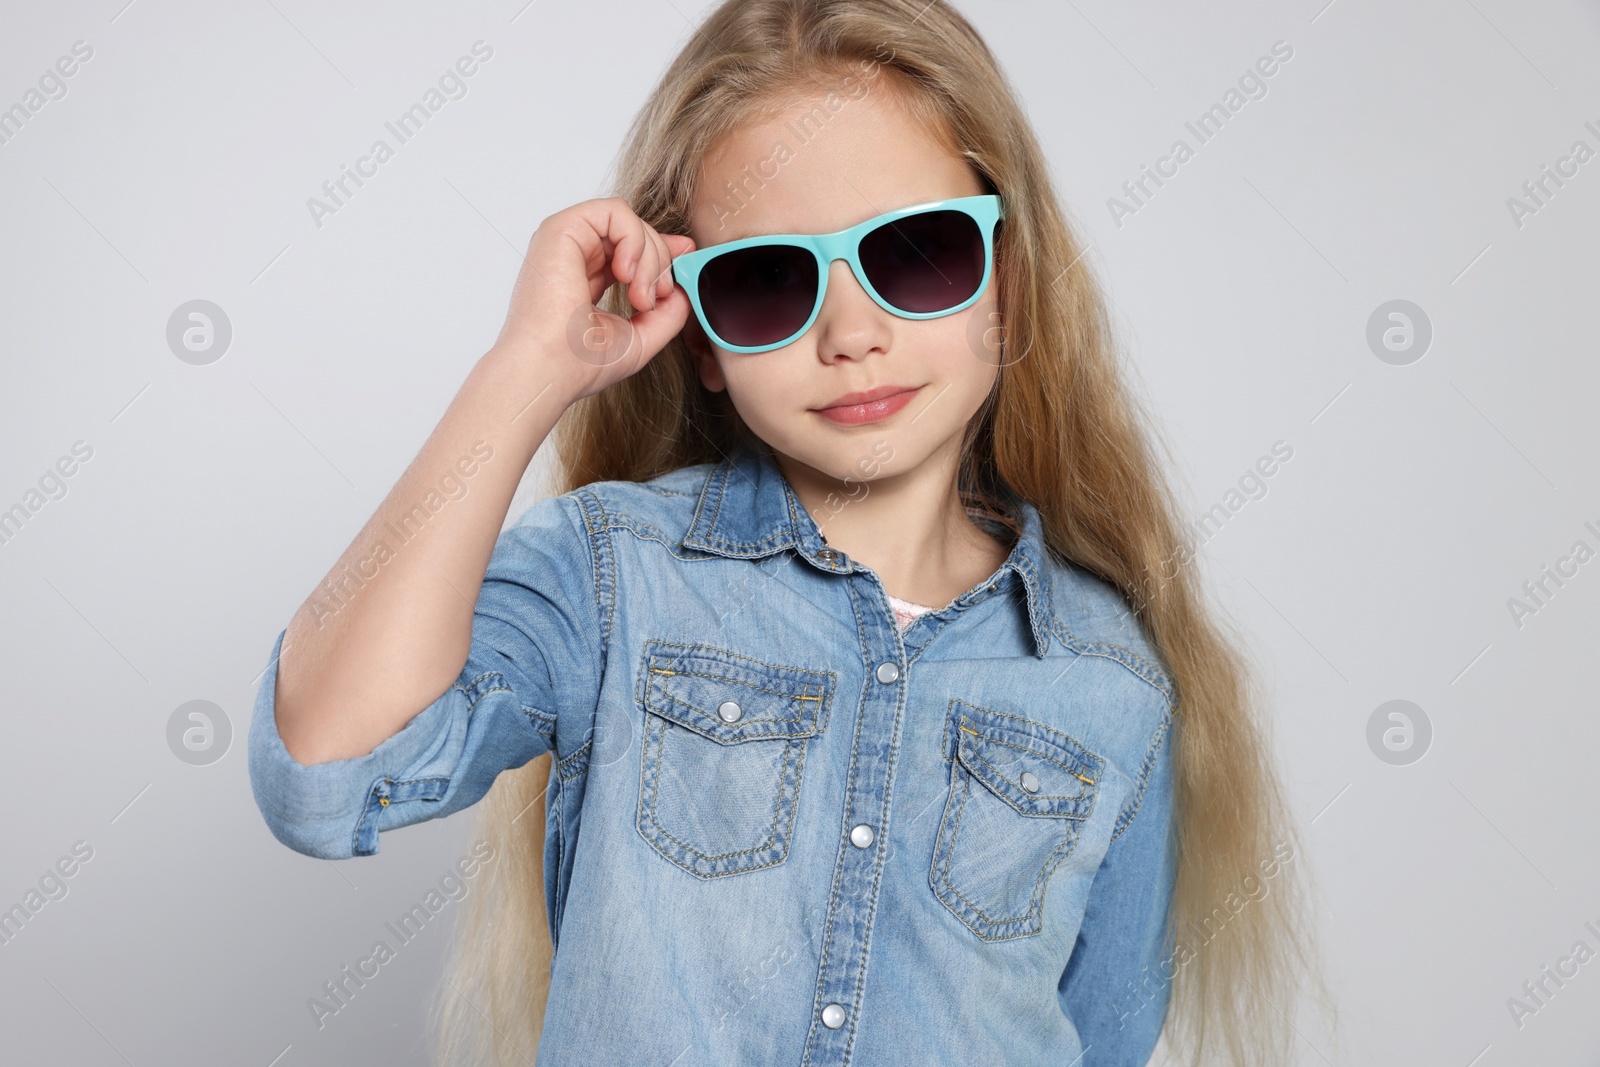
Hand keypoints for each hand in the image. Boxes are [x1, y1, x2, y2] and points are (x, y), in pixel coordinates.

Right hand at [492, 197, 696, 400]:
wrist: (551, 369)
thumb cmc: (581, 363)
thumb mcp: (640, 338)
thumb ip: (667, 313)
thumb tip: (683, 288)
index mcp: (587, 277)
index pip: (630, 248)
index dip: (662, 249)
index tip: (686, 257)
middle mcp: (575, 255)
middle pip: (635, 233)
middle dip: (660, 262)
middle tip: (656, 298)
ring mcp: (567, 240)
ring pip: (629, 221)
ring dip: (650, 255)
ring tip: (641, 295)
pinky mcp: (562, 229)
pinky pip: (615, 211)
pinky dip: (635, 239)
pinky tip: (627, 273)